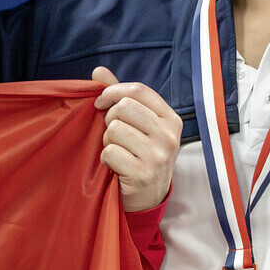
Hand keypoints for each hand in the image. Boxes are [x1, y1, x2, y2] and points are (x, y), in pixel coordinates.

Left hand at [91, 66, 180, 212]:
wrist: (147, 198)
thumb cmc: (139, 156)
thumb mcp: (137, 125)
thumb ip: (119, 97)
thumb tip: (98, 71)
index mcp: (171, 119)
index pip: (138, 90)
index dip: (112, 92)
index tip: (100, 103)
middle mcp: (169, 135)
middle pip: (124, 108)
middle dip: (109, 120)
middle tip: (112, 136)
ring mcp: (159, 155)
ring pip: (114, 129)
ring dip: (107, 141)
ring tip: (117, 152)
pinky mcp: (143, 173)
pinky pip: (109, 152)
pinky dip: (105, 159)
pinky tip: (115, 166)